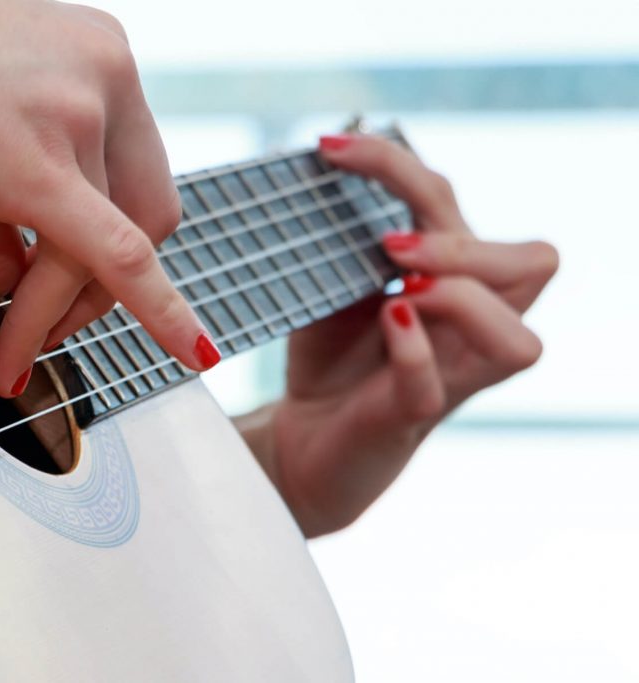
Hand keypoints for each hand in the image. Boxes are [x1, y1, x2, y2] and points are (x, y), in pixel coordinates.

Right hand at [0, 0, 217, 395]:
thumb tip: (4, 290)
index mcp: (100, 59)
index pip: (136, 179)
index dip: (118, 248)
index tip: (89, 290)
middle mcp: (107, 76)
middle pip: (146, 217)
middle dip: (101, 289)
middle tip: (46, 327)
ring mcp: (80, 113)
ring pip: (105, 250)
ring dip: (60, 313)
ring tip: (13, 351)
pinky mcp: (40, 165)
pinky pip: (118, 256)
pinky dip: (163, 314)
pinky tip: (191, 353)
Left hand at [236, 134, 558, 537]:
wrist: (302, 438)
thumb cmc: (329, 357)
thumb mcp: (333, 285)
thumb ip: (345, 242)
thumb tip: (326, 174)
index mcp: (453, 277)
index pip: (456, 206)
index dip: (399, 166)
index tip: (330, 148)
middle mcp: (470, 325)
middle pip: (532, 264)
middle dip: (461, 236)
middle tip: (388, 240)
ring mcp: (451, 375)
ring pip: (519, 340)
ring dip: (462, 294)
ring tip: (398, 284)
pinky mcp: (413, 416)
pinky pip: (437, 385)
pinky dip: (414, 349)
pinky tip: (388, 318)